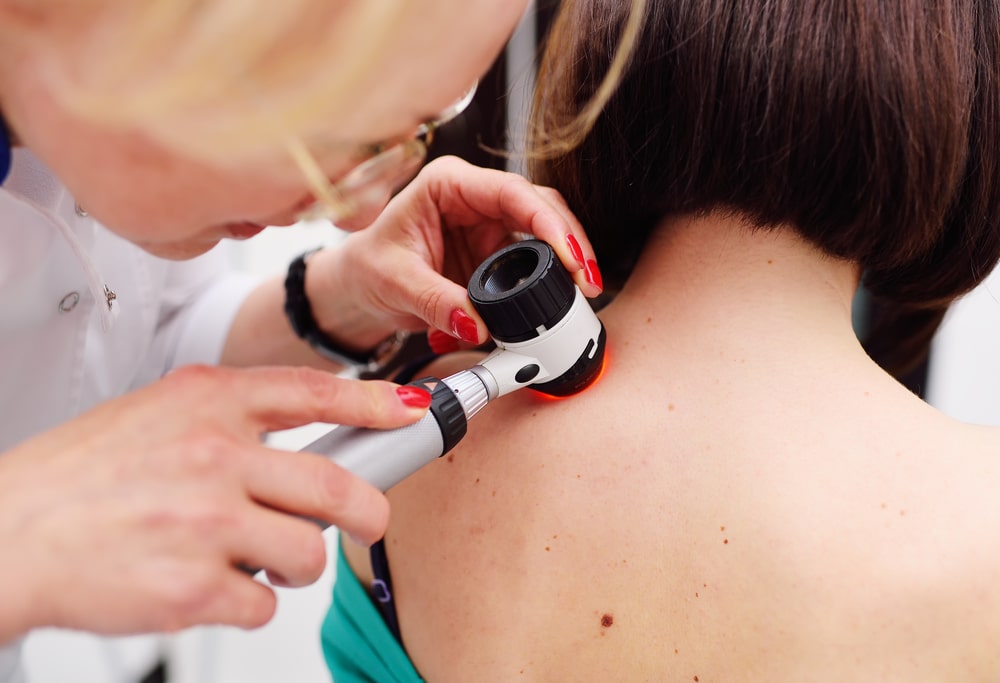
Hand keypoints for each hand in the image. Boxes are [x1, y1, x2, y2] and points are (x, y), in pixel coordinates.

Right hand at [0, 365, 428, 640]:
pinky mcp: (193, 587)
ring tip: (260, 559)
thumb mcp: (159, 414)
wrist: (8, 532)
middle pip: (335, 484)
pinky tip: (213, 585)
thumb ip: (233, 422)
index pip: (313, 392)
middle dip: (368, 509)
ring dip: (295, 564)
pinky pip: (262, 604)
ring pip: (306, 552)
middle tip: (367, 518)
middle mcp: (212, 455)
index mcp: (206, 402)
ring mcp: (204, 522)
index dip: (375, 403)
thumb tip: (311, 440)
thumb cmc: (82, 476)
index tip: (411, 412)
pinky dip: (250, 602)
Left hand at [304, 156, 603, 353]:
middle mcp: (475, 197)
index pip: (511, 192)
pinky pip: (534, 261)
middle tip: (586, 282)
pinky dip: (548, 282)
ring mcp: (490, 223)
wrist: (361, 286)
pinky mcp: (497, 251)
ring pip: (545, 231)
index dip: (547, 222)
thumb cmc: (370, 268)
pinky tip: (557, 303)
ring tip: (580, 295)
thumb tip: (479, 326)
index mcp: (448, 184)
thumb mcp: (395, 283)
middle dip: (570, 242)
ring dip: (566, 262)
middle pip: (540, 207)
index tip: (569, 257)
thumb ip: (436, 303)